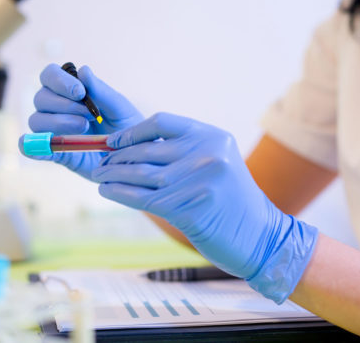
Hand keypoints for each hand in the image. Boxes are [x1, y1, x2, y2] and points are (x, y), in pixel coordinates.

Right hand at [20, 64, 142, 179]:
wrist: (133, 157)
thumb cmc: (127, 127)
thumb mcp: (120, 108)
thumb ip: (101, 91)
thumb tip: (83, 70)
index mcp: (70, 90)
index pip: (50, 75)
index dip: (60, 81)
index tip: (80, 93)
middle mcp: (57, 107)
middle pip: (41, 97)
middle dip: (64, 105)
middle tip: (88, 116)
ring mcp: (53, 130)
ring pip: (36, 120)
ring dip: (58, 122)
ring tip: (84, 129)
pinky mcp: (54, 152)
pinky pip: (33, 147)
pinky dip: (33, 146)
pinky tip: (44, 148)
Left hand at [92, 113, 317, 302]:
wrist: (261, 237)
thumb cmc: (231, 201)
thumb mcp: (215, 163)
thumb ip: (182, 152)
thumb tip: (132, 149)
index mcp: (211, 136)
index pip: (161, 122)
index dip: (132, 131)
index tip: (113, 141)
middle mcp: (206, 153)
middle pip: (147, 150)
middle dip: (118, 157)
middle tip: (100, 163)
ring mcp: (198, 180)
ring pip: (141, 174)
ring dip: (113, 175)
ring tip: (99, 176)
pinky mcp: (189, 208)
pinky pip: (143, 198)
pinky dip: (120, 193)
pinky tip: (106, 191)